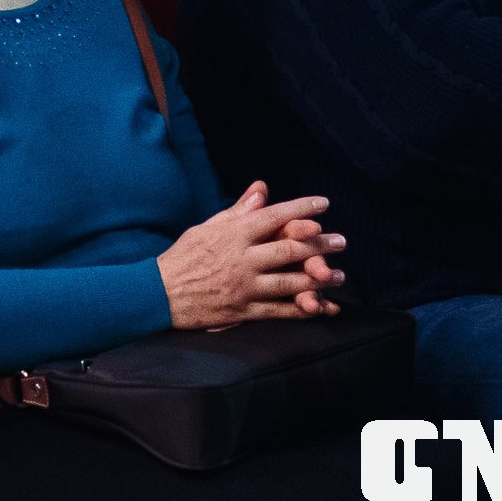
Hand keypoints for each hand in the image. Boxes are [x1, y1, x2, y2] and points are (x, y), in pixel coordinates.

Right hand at [157, 181, 345, 328]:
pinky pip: (281, 310)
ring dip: (319, 278)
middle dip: (320, 244)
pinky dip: (304, 309)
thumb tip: (261, 190)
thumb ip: (237, 210)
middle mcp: (242, 259)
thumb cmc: (183, 256)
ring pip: (291, 281)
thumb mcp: (206, 227)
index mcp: (232, 234)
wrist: (159, 293)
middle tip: (341, 241)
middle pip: (289, 248)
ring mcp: (245, 286)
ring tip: (339, 275)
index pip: (273, 217)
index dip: (301, 209)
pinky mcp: (245, 310)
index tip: (323, 204)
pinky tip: (321, 306)